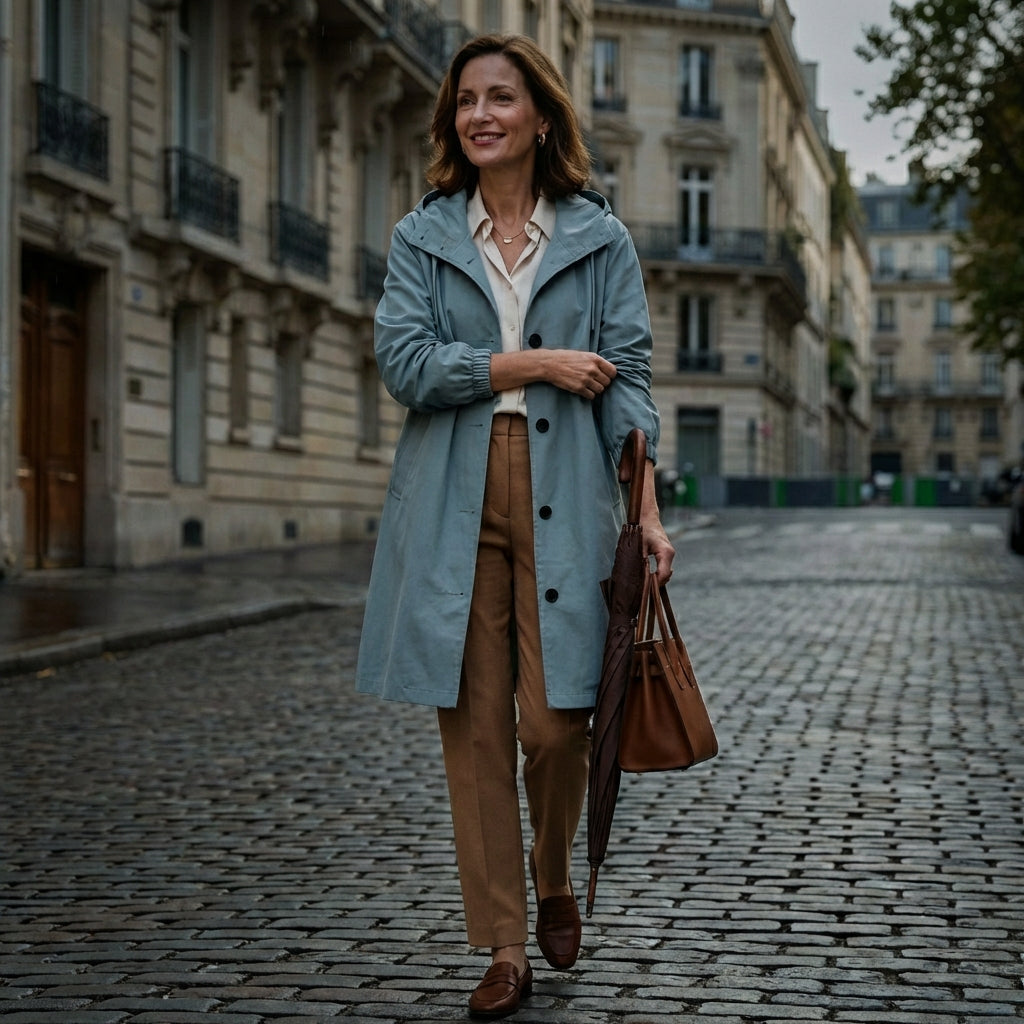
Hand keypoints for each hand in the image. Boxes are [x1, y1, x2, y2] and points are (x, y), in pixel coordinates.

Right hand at [489, 349, 616, 398]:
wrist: (550, 364)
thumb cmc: (566, 358)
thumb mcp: (583, 355)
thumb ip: (595, 361)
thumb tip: (606, 369)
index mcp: (595, 359)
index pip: (613, 371)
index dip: (610, 375)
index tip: (605, 377)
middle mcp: (592, 369)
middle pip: (607, 382)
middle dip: (602, 383)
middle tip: (595, 382)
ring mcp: (586, 379)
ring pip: (600, 390)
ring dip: (596, 390)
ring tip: (588, 386)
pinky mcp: (579, 388)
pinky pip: (591, 396)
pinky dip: (589, 395)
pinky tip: (583, 390)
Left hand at [641, 514, 674, 584]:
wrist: (646, 516)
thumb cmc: (642, 528)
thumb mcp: (638, 546)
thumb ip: (641, 562)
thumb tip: (640, 578)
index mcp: (666, 552)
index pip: (663, 575)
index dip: (654, 584)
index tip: (643, 589)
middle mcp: (670, 554)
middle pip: (665, 576)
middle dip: (654, 583)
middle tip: (641, 589)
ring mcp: (669, 554)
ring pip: (664, 573)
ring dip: (654, 578)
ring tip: (642, 583)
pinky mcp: (665, 554)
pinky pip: (662, 568)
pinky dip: (655, 573)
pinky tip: (646, 576)